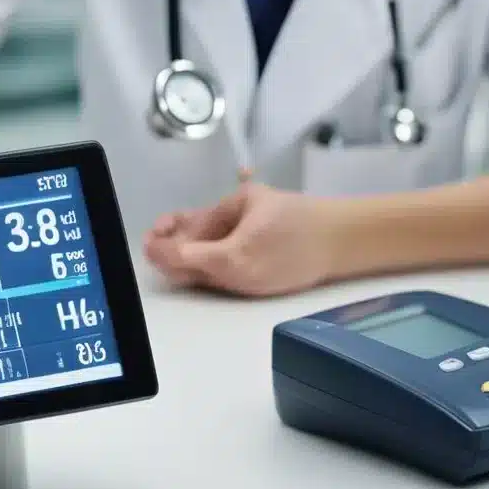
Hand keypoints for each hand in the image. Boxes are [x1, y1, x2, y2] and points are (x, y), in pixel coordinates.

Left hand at [143, 181, 338, 296]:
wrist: (339, 241)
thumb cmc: (296, 215)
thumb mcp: (249, 198)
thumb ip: (213, 213)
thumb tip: (187, 226)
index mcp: (230, 257)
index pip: (179, 258)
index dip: (158, 247)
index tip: (149, 236)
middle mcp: (232, 280)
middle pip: (182, 274)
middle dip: (164, 254)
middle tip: (159, 234)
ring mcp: (242, 289)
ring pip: (198, 277)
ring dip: (184, 257)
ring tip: (182, 230)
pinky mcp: (252, 291)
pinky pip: (217, 278)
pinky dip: (204, 262)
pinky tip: (206, 241)